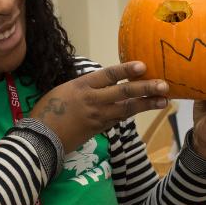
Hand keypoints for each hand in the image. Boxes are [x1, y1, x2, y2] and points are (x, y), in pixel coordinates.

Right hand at [30, 61, 168, 152]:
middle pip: (123, 93)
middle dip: (145, 88)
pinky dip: (132, 113)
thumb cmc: (48, 110)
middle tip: (164, 85)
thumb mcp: (64, 89)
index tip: (143, 66)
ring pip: (127, 109)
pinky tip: (145, 109)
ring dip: (146, 104)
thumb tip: (104, 81)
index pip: (108, 75)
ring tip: (163, 100)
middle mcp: (92, 100)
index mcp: (82, 85)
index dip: (126, 70)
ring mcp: (97, 116)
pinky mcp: (99, 129)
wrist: (41, 138)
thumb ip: (86, 85)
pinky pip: (119, 119)